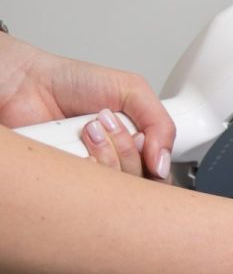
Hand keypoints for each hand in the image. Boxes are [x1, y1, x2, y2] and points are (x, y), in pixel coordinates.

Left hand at [0, 35, 173, 179]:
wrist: (27, 83)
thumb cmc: (72, 83)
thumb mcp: (132, 90)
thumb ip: (161, 123)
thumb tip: (164, 164)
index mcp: (134, 148)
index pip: (160, 177)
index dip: (156, 162)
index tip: (141, 137)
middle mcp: (113, 167)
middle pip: (140, 185)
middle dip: (127, 149)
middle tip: (108, 123)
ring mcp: (89, 177)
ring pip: (115, 190)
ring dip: (104, 151)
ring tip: (88, 128)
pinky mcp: (65, 184)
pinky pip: (86, 191)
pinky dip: (83, 163)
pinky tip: (74, 142)